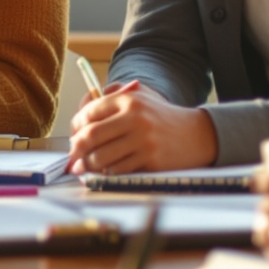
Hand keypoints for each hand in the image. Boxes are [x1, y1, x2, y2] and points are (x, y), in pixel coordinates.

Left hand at [66, 81, 216, 173]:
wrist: (196, 134)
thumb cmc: (160, 116)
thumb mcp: (140, 96)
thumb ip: (112, 95)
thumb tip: (81, 112)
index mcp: (128, 100)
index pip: (89, 112)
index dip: (75, 126)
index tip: (73, 135)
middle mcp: (135, 119)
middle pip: (90, 136)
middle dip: (75, 149)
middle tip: (72, 156)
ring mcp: (144, 141)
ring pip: (101, 157)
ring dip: (87, 165)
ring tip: (83, 167)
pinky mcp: (151, 161)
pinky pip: (118, 170)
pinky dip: (106, 173)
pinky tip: (102, 172)